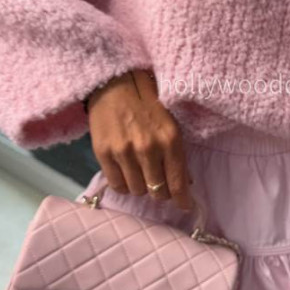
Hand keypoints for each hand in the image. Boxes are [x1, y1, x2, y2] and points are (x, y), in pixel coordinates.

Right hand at [86, 69, 193, 210]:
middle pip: (158, 192)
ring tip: (141, 173)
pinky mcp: (103, 153)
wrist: (114, 83)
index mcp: (170, 139)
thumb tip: (185, 183)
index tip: (185, 206)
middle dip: (161, 192)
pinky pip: (117, 185)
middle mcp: (148, 148)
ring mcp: (124, 152)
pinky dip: (124, 184)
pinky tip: (126, 173)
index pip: (178, 183)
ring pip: (137, 191)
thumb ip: (177, 153)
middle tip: (160, 185)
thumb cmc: (147, 102)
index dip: (182, 200)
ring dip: (141, 187)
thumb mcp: (171, 123)